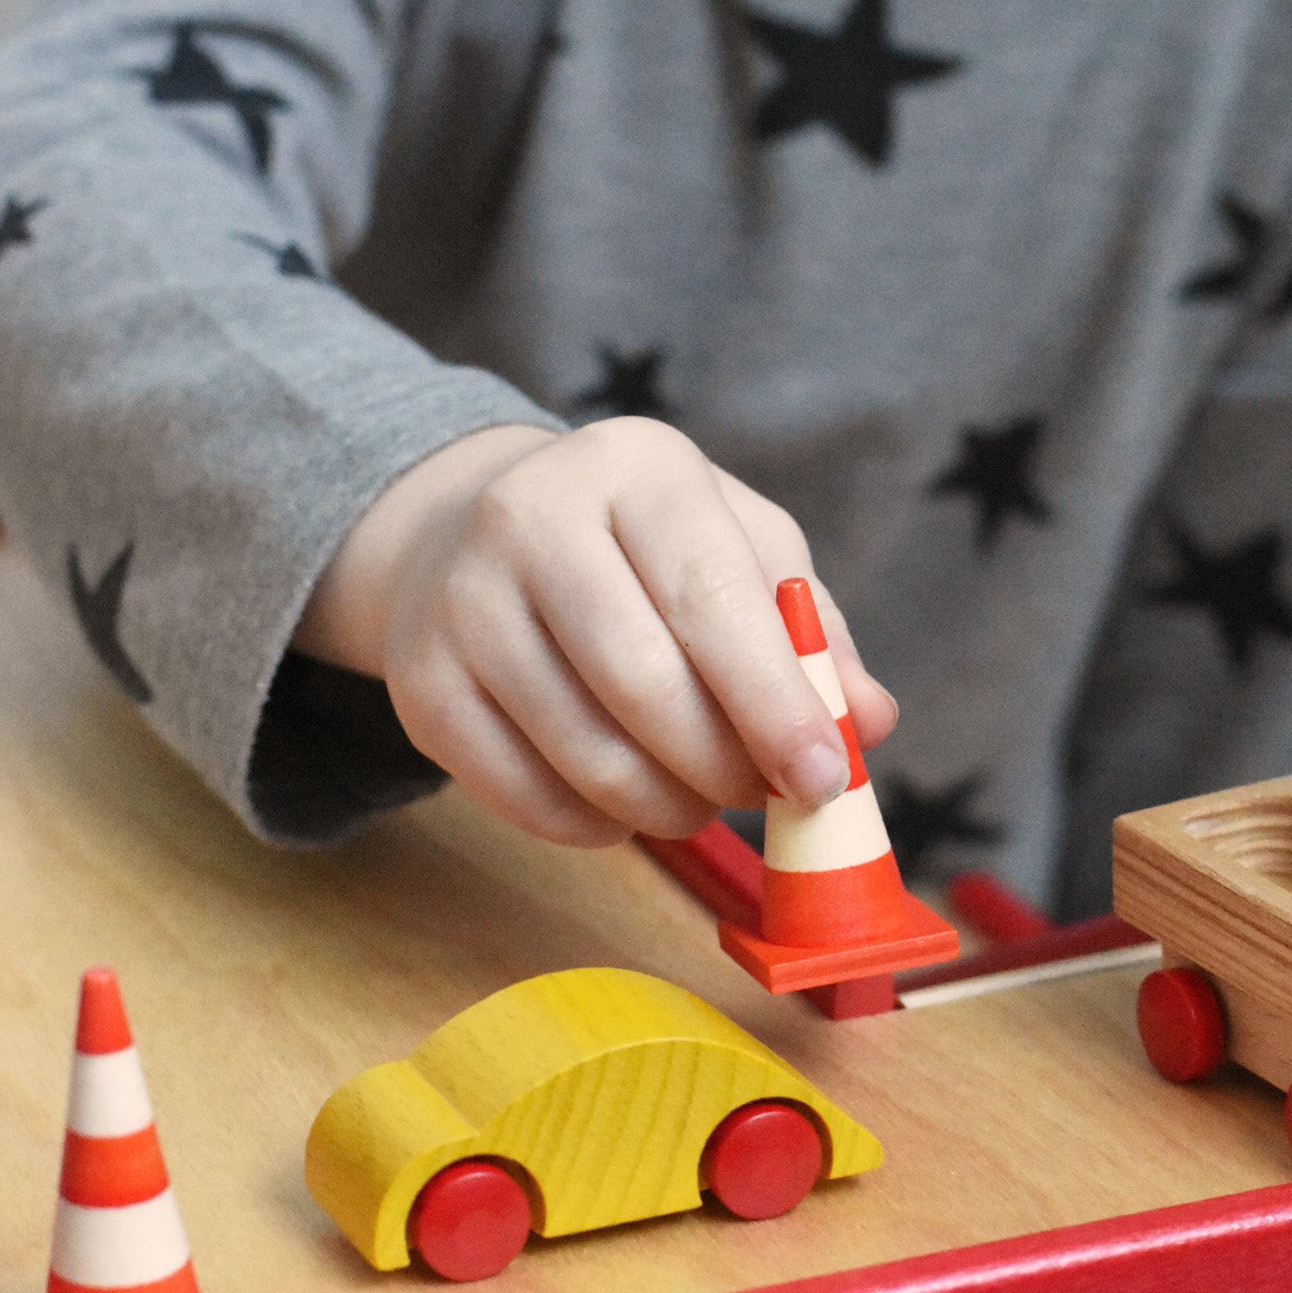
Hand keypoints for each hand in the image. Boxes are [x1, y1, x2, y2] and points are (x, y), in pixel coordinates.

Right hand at [296, 417, 896, 845]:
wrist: (469, 535)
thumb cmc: (639, 552)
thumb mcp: (737, 552)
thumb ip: (810, 635)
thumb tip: (869, 723)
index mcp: (633, 467)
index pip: (710, 598)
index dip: (773, 703)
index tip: (823, 779)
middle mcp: (529, 518)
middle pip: (643, 684)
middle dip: (720, 766)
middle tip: (756, 794)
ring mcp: (461, 603)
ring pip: (584, 754)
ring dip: (664, 807)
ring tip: (695, 798)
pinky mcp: (422, 685)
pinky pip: (524, 797)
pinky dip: (593, 825)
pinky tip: (621, 804)